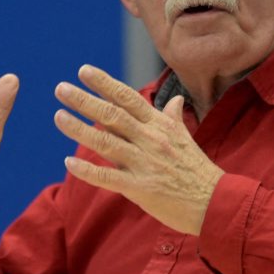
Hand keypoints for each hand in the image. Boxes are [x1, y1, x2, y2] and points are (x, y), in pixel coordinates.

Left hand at [53, 65, 223, 234]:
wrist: (215, 202)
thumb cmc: (197, 170)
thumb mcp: (186, 138)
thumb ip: (173, 118)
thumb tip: (175, 99)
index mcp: (159, 125)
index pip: (128, 98)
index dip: (105, 83)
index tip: (84, 70)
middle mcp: (150, 140)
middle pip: (112, 115)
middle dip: (84, 100)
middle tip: (61, 88)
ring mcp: (144, 163)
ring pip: (105, 142)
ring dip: (79, 129)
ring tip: (58, 116)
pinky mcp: (140, 188)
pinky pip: (107, 177)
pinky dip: (87, 170)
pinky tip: (68, 162)